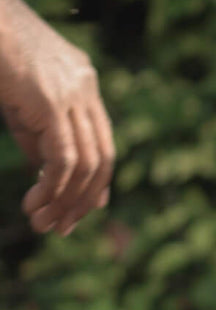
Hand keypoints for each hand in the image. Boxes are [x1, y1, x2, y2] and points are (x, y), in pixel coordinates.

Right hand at [0, 0, 114, 234]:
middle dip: (84, 199)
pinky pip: (65, 158)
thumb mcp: (19, 96)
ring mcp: (72, 93)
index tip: (83, 210)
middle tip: (62, 227)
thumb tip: (49, 174)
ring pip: (87, 163)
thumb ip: (37, 132)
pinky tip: (36, 203)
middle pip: (103, 158)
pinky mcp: (51, 101)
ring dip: (67, 200)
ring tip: (44, 222)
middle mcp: (85, 86)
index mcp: (83, 81)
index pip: (103, 142)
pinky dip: (54, 187)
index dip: (96, 181)